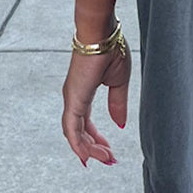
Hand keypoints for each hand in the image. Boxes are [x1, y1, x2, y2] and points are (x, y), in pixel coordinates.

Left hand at [61, 42, 130, 167]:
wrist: (103, 34)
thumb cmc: (111, 49)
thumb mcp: (118, 82)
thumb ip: (117, 104)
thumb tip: (120, 124)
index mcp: (83, 93)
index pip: (86, 123)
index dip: (96, 139)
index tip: (108, 150)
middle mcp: (74, 98)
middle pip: (79, 133)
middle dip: (93, 149)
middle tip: (109, 159)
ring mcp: (72, 99)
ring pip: (74, 135)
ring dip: (89, 150)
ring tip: (105, 158)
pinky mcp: (73, 99)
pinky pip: (72, 129)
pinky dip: (79, 144)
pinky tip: (88, 155)